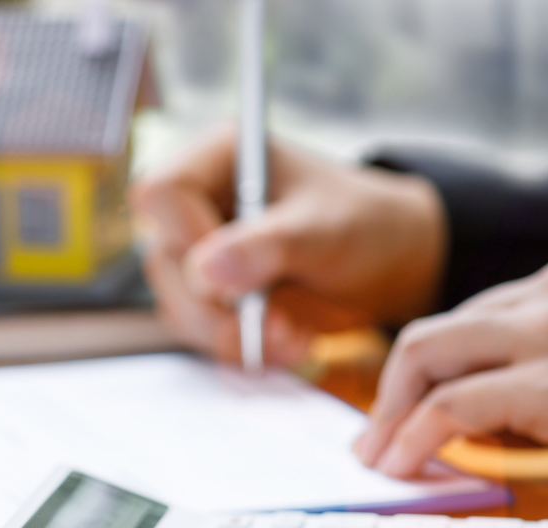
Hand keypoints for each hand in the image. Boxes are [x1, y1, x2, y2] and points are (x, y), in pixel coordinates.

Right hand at [130, 127, 447, 364]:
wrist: (384, 265)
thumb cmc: (361, 224)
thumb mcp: (324, 229)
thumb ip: (267, 245)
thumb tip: (205, 270)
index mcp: (218, 159)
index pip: (163, 192)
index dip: (187, 234)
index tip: (234, 272)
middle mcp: (196, 205)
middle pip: (166, 259)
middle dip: (219, 306)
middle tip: (275, 326)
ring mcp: (197, 255)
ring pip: (178, 304)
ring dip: (231, 335)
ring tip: (290, 339)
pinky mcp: (207, 298)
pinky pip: (199, 332)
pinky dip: (239, 348)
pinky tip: (284, 344)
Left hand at [354, 249, 547, 520]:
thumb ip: (546, 370)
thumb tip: (471, 417)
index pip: (474, 317)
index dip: (433, 370)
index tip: (407, 409)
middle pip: (436, 332)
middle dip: (393, 389)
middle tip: (375, 438)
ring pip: (428, 357)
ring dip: (391, 414)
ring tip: (380, 459)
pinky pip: (451, 406)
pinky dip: (414, 438)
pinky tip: (404, 466)